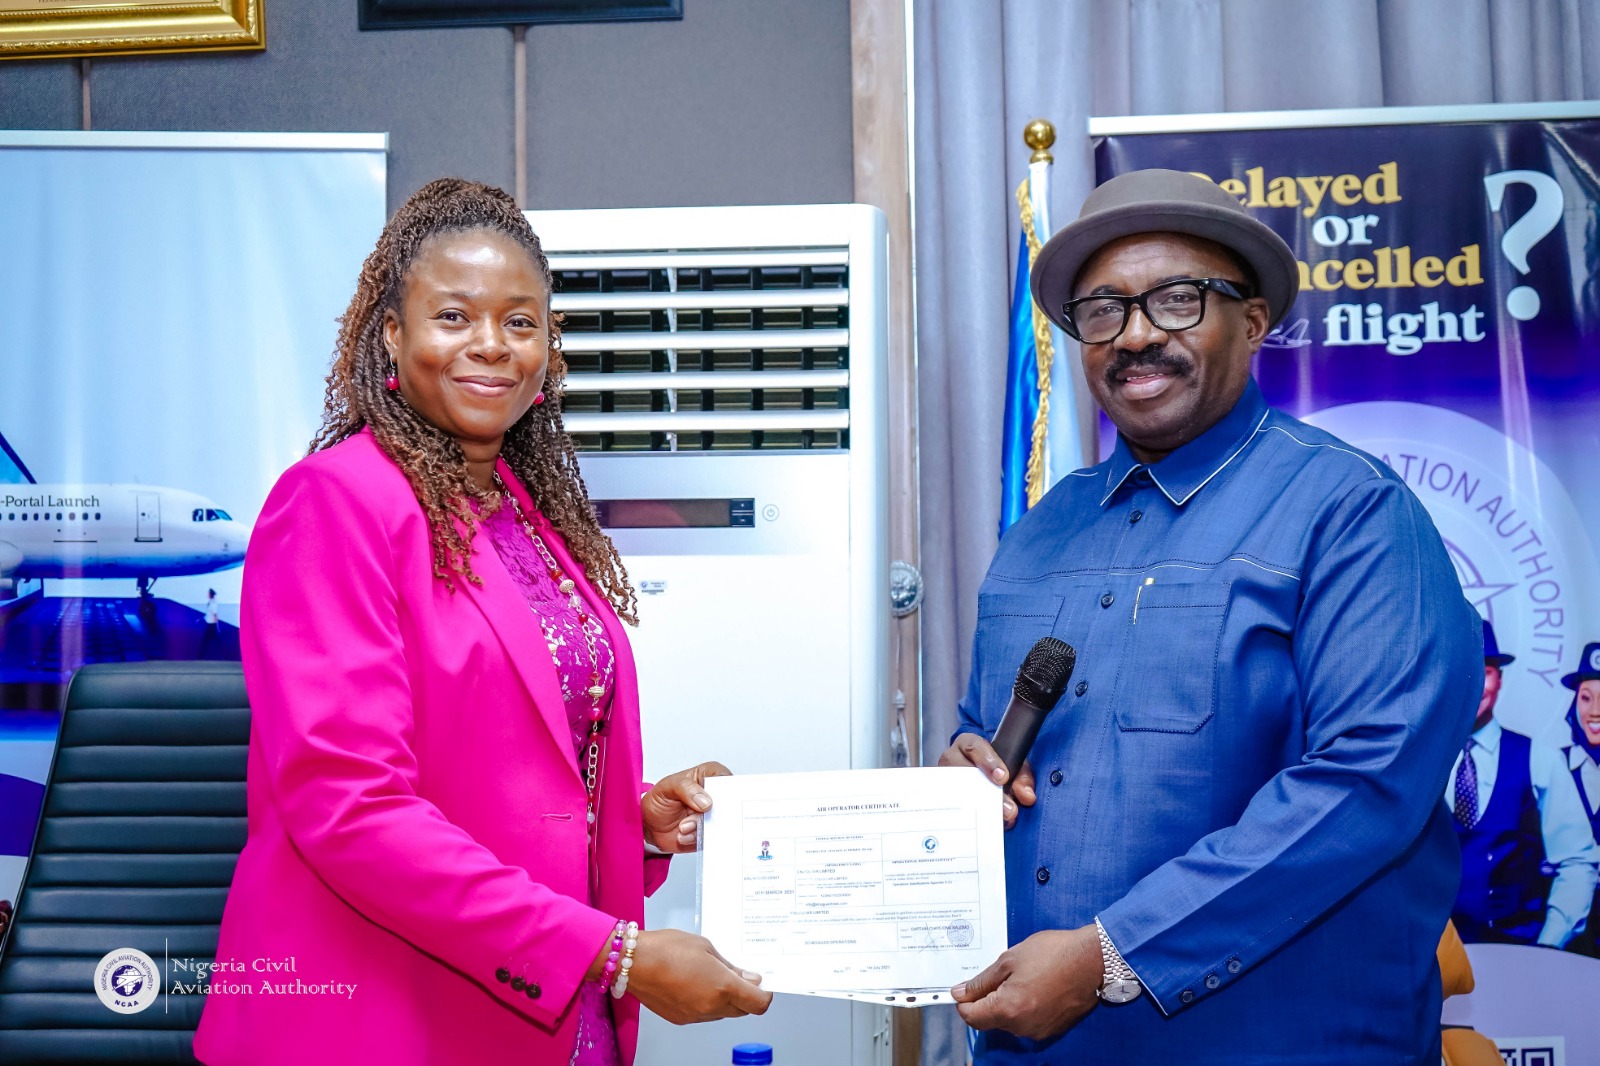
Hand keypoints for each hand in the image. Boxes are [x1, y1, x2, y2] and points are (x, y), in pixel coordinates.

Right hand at [627, 928, 771, 1024]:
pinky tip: (696, 984)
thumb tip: (748, 978)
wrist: (634, 962)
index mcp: (723, 988)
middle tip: (739, 975)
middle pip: (742, 1010)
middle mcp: (711, 1007)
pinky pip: (704, 1014)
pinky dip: (707, 1003)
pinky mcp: (681, 1019)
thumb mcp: (706, 947)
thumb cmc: (668, 948)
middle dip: (745, 995)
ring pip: (723, 1013)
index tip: (761, 983)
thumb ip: (730, 966)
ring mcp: (695, 1016)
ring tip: (712, 976)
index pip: (759, 1004)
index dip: (765, 994)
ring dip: (725, 999)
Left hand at [641, 761, 730, 852]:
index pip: (725, 778)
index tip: (712, 800)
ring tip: (682, 827)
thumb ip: (685, 788)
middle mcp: (712, 796)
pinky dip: (694, 838)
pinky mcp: (708, 832)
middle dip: (710, 813)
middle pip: (726, 804)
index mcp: (706, 777)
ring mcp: (711, 816)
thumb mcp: (667, 787)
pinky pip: (710, 838)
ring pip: (718, 823)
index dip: (723, 789)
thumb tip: (706, 801)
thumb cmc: (659, 800)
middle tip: (693, 815)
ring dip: (699, 827)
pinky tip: (683, 835)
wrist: (649, 826)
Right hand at [937, 733, 1034, 828]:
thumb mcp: (1013, 766)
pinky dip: (970, 817)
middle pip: (965, 773)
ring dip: (981, 809)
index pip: (974, 747)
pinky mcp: (942, 796)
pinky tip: (984, 826)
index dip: (989, 762)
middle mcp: (951, 758)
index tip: (1003, 777)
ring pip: (957, 792)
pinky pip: (953, 808)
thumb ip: (1023, 778)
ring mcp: (944, 779)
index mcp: (968, 744)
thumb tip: (1027, 796)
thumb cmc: (997, 768)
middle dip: (989, 793)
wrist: (978, 777)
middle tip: (1010, 810)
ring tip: (1000, 821)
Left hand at [953, 926, 1100, 1040]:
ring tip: (1021, 977)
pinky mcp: (1052, 1029)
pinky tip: (1034, 987)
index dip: (964, 1002)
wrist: (1092, 960)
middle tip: (999, 975)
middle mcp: (1021, 1026)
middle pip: (989, 1021)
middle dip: (986, 1000)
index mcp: (1008, 1009)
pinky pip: (1026, 1022)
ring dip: (1006, 1003)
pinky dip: (1023, 1007)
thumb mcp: (1009, 960)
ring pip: (1008, 1022)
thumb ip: (982, 981)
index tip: (965, 989)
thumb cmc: (1053, 954)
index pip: (971, 1017)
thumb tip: (960, 992)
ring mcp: (1038, 1030)